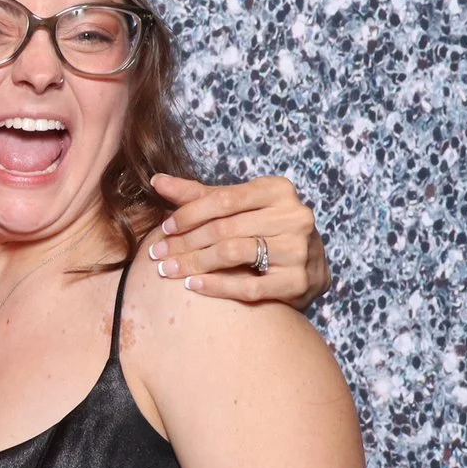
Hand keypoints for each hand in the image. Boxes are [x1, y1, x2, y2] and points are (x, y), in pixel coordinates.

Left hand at [146, 173, 331, 308]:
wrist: (309, 265)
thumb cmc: (264, 228)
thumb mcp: (238, 206)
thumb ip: (199, 195)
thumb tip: (157, 180)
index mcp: (278, 190)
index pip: (223, 199)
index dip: (189, 214)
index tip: (165, 228)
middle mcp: (294, 216)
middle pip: (224, 229)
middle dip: (185, 242)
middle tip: (158, 255)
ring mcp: (298, 250)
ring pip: (233, 255)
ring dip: (195, 264)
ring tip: (169, 270)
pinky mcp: (298, 282)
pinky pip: (248, 287)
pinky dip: (216, 286)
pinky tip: (193, 285)